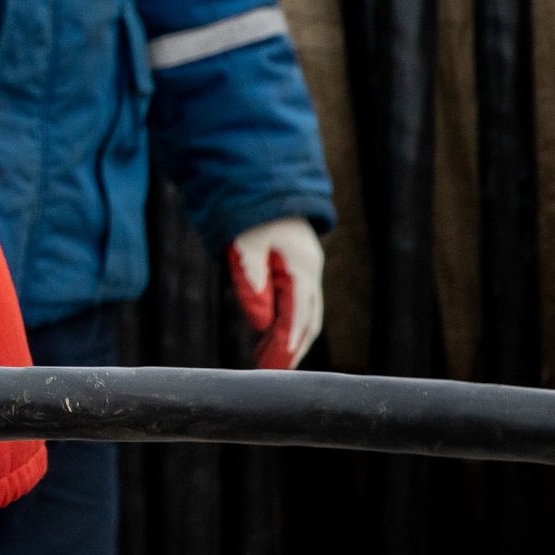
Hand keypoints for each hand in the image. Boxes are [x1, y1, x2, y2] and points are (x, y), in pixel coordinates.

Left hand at [228, 217, 324, 368]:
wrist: (263, 179)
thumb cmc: (251, 212)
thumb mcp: (245, 243)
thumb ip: (251, 281)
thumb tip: (260, 324)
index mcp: (302, 268)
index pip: (298, 317)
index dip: (287, 345)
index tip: (274, 370)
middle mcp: (310, 272)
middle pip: (307, 321)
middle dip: (291, 350)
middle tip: (271, 376)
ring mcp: (306, 270)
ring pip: (304, 314)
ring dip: (289, 340)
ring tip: (267, 363)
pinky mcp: (296, 269)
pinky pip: (297, 304)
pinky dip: (286, 323)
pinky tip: (269, 336)